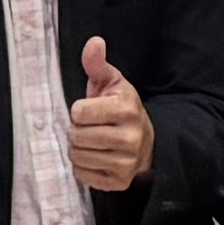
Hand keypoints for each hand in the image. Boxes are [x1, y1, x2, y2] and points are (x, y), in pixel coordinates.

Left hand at [66, 31, 150, 195]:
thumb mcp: (112, 82)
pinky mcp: (120, 182)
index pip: (79, 112)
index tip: (87, 110)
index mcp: (126, 109)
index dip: (78, 110)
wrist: (147, 142)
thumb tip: (94, 42)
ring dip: (77, 149)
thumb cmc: (121, 108)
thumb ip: (97, 64)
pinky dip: (83, 167)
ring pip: (79, 157)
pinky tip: (94, 157)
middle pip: (78, 137)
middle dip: (76, 131)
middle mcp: (130, 138)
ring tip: (89, 141)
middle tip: (86, 128)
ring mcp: (126, 163)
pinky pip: (84, 176)